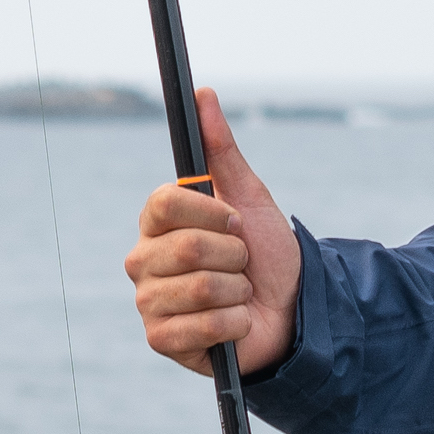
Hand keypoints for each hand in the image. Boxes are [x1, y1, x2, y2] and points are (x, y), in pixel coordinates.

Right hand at [122, 90, 296, 375]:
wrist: (290, 310)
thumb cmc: (266, 253)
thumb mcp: (250, 198)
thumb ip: (222, 149)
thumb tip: (203, 94)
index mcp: (157, 222)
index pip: (165, 203)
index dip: (211, 213)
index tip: (235, 222)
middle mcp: (143, 259)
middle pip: (187, 247)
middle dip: (235, 256)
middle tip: (242, 264)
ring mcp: (149, 301)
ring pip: (200, 288)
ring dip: (238, 292)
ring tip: (239, 294)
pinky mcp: (161, 339)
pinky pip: (202, 326)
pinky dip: (235, 324)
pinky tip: (235, 323)